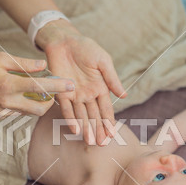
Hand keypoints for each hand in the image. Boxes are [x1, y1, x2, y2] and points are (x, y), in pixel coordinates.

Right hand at [0, 52, 74, 115]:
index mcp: (8, 84)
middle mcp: (7, 101)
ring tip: (39, 90)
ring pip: (30, 113)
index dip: (57, 86)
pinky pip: (19, 113)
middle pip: (40, 109)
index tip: (71, 85)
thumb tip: (43, 65)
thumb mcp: (0, 58)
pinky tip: (21, 94)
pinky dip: (25, 104)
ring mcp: (3, 111)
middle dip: (51, 102)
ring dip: (38, 103)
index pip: (39, 86)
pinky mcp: (0, 115)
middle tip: (53, 91)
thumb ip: (24, 63)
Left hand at [37, 20, 126, 145]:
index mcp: (100, 88)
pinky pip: (66, 108)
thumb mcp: (103, 61)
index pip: (106, 109)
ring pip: (82, 115)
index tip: (113, 135)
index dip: (109, 122)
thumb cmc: (86, 48)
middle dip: (98, 130)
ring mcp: (74, 95)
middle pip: (94, 116)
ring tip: (90, 141)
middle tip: (102, 144)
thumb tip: (125, 95)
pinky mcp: (61, 92)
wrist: (64, 40)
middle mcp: (88, 94)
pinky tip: (75, 129)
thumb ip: (112, 79)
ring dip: (86, 128)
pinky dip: (70, 118)